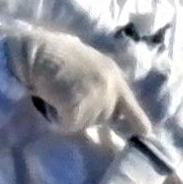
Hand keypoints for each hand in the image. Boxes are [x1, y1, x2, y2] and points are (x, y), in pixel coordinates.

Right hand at [0, 18, 134, 144]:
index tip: (146, 133)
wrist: (36, 50)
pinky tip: (52, 98)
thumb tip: (104, 105)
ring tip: (58, 93)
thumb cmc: (54, 53)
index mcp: (112, 73)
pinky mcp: (80, 106)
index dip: (137, 120)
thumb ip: (98, 82)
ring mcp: (97, 96)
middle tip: (67, 94)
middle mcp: (110, 85)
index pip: (129, 103)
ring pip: (85, 124)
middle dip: (86, 113)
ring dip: (70, 115)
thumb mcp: (86, 64)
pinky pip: (69, 125)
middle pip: (103, 118)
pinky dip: (58, 118)